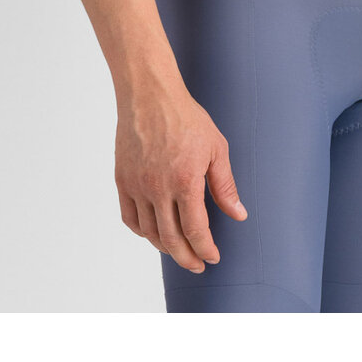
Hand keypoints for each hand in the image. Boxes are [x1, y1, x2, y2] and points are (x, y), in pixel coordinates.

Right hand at [115, 86, 247, 272]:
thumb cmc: (186, 117)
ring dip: (165, 248)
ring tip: (179, 251)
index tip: (213, 257)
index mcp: (185, 181)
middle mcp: (158, 188)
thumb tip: (239, 214)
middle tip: (198, 265)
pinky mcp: (122, 180)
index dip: (205, 248)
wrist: (150, 96)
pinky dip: (142, 232)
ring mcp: (137, 186)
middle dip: (187, 258)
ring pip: (150, 232)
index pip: (195, 230)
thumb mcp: (216, 148)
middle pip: (171, 239)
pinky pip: (129, 218)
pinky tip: (154, 233)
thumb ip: (225, 185)